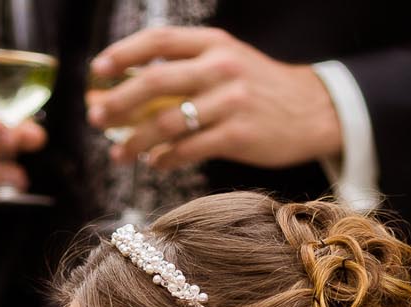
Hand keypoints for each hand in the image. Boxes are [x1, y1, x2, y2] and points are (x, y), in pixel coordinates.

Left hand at [87, 27, 339, 172]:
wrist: (315, 110)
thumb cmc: (260, 89)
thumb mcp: (228, 63)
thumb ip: (185, 69)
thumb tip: (126, 88)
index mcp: (214, 44)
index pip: (160, 40)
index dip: (124, 53)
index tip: (98, 70)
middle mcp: (221, 67)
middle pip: (155, 80)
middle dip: (118, 101)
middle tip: (95, 118)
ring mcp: (231, 101)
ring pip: (168, 121)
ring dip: (135, 140)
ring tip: (119, 154)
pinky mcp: (239, 135)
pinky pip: (189, 149)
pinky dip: (165, 159)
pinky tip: (155, 163)